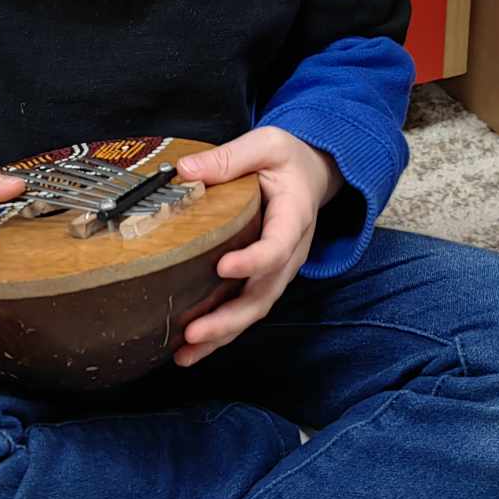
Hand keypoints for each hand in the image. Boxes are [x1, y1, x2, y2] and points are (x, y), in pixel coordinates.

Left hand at [170, 126, 341, 366]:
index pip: (277, 247)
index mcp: (294, 217)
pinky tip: (192, 348)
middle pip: (264, 294)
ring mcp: (279, 270)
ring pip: (254, 311)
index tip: (223, 267)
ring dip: (221, 335)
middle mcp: (290, 252)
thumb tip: (186, 169)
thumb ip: (231, 157)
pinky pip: (245, 310)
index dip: (253, 261)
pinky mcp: (264, 278)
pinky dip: (221, 333)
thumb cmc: (289, 160)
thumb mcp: (266, 145)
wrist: (313, 174)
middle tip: (194, 332)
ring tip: (185, 353)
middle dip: (229, 319)